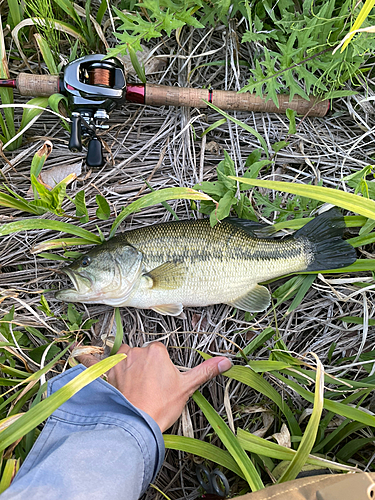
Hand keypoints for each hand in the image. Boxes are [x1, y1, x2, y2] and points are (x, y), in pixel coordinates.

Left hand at [77, 343, 231, 432]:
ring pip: (121, 356)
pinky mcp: (103, 372)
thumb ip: (206, 371)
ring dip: (123, 365)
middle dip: (143, 366)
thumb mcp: (186, 388)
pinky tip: (77, 352)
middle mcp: (136, 351)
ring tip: (128, 385)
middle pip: (141, 353)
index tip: (160, 380)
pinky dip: (84, 356)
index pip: (158, 352)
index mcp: (156, 351)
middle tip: (147, 387)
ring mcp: (118, 361)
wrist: (136, 424)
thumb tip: (226, 361)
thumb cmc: (160, 407)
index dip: (159, 366)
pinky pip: (91, 359)